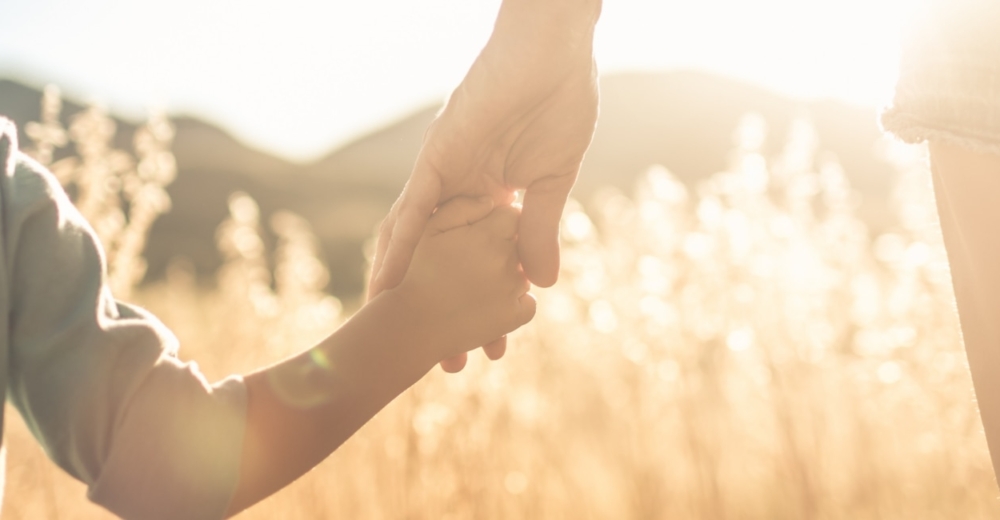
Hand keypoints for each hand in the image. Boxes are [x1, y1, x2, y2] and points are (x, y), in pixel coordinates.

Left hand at [368, 0, 600, 369]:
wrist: (554, 52)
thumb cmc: (560, 102)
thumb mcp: (554, 183)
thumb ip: (540, 232)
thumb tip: (541, 286)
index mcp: (487, 196)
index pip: (475, 260)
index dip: (478, 303)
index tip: (487, 345)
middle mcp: (457, 190)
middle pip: (439, 259)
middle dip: (440, 309)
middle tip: (448, 362)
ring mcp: (443, 175)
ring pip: (416, 241)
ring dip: (408, 289)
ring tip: (396, 334)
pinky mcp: (438, 158)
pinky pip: (412, 209)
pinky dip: (398, 246)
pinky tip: (386, 283)